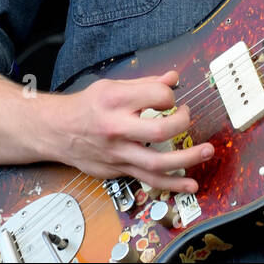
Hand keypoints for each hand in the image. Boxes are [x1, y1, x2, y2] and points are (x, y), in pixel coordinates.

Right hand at [42, 70, 213, 192]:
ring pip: (157, 163)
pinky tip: (189, 184)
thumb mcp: (112, 86)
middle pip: (160, 130)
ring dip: (187, 159)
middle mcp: (116, 128)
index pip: (157, 96)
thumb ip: (145, 84)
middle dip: (183, 123)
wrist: (56, 131)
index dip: (170, 96)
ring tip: (207, 152)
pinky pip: (147, 180)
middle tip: (189, 117)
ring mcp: (117, 153)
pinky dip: (171, 185)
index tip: (170, 98)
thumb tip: (173, 79)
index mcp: (116, 101)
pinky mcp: (117, 170)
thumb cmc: (86, 106)